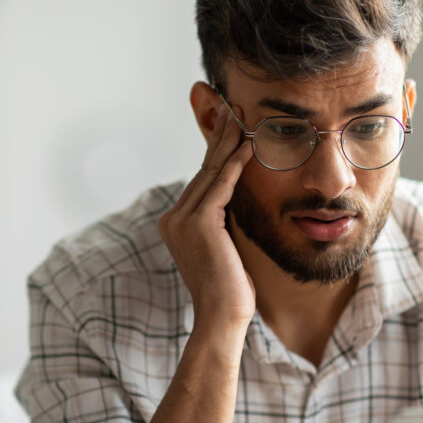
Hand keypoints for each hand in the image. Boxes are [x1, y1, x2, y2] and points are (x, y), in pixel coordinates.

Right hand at [159, 104, 256, 326]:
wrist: (222, 316)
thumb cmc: (230, 288)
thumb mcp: (223, 244)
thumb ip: (221, 219)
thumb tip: (234, 194)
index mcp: (175, 222)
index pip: (201, 178)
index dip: (216, 149)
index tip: (229, 124)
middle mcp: (173, 217)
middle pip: (203, 168)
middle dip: (219, 135)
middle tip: (232, 106)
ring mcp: (182, 220)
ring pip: (211, 171)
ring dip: (228, 141)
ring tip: (241, 115)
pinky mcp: (199, 224)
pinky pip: (221, 185)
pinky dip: (236, 163)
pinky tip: (249, 144)